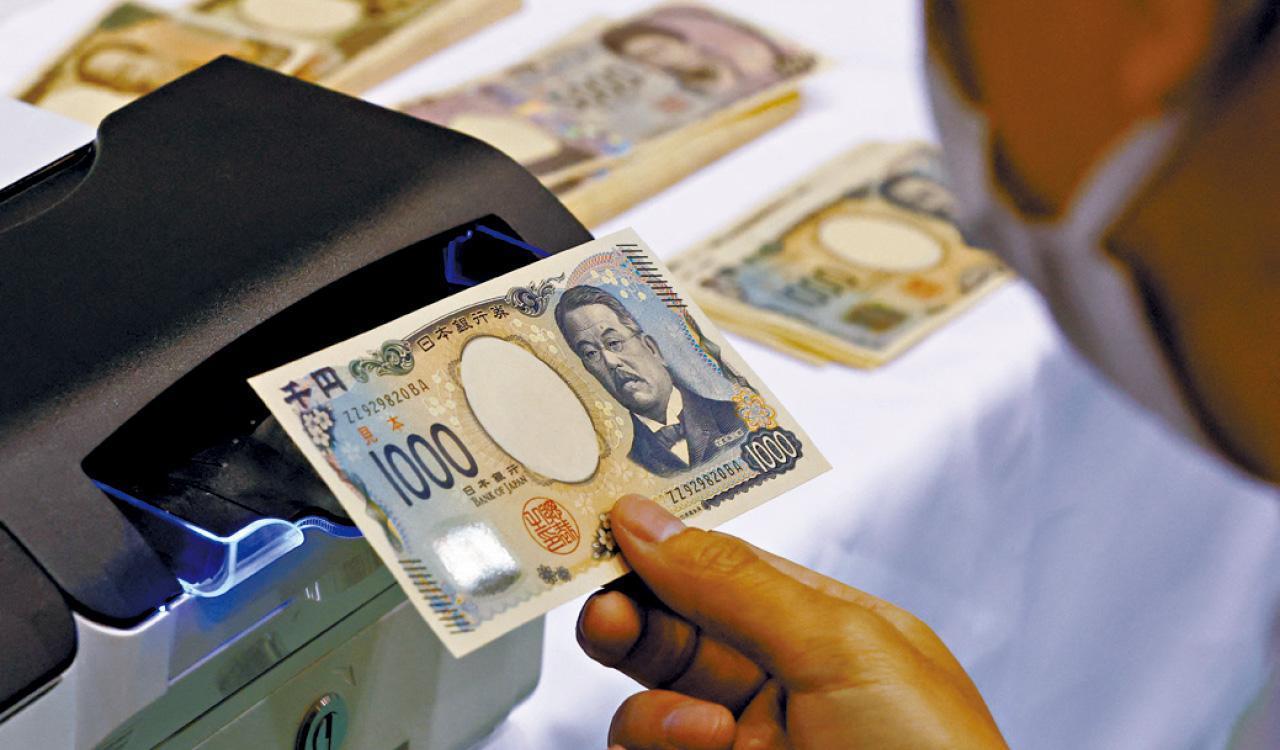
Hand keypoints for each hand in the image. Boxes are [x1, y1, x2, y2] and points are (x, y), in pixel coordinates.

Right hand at [577, 495, 1006, 749]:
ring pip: (648, 702)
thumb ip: (737, 582)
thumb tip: (649, 520)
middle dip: (633, 614)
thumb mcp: (842, 649)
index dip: (663, 542)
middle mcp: (783, 686)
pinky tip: (706, 749)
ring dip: (657, 707)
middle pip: (674, 629)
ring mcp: (746, 746)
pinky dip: (656, 746)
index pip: (724, 565)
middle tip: (602, 607)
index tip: (603, 522)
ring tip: (703, 727)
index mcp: (827, 630)